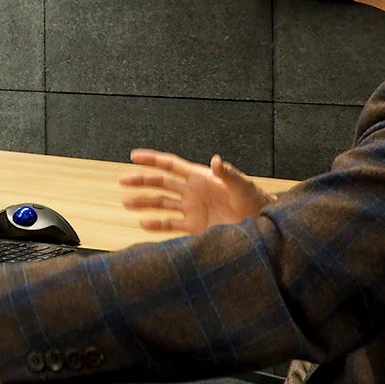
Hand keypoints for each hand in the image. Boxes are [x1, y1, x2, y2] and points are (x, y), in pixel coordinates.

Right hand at [119, 149, 271, 234]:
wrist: (261, 227)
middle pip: (161, 184)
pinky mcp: (194, 227)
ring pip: (162, 204)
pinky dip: (157, 224)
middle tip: (122, 180)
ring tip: (126, 202)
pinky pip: (171, 224)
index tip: (133, 156)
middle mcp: (192, 192)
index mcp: (200, 177)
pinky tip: (143, 223)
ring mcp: (192, 209)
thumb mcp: (242, 186)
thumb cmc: (255, 201)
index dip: (152, 159)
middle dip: (141, 181)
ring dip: (144, 203)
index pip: (171, 165)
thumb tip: (216, 161)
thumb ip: (228, 174)